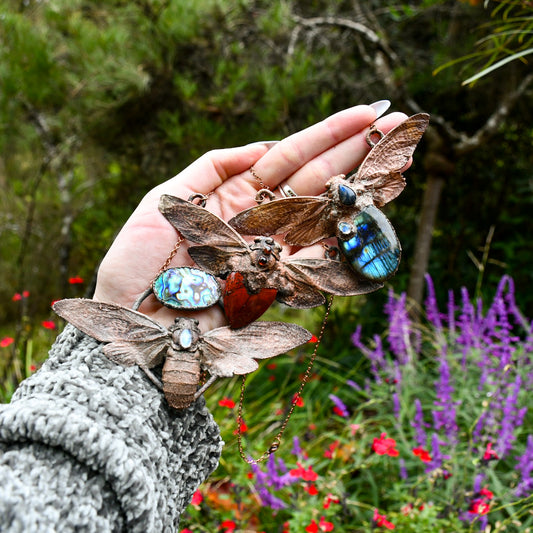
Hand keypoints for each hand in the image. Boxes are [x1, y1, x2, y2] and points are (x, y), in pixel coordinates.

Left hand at [93, 104, 407, 329]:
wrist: (132, 323)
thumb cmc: (138, 263)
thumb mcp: (164, 199)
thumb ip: (211, 166)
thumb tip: (261, 146)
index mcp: (232, 194)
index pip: (288, 156)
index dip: (327, 134)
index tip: (366, 113)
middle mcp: (258, 219)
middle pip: (314, 178)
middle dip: (355, 151)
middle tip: (399, 123)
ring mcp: (270, 252)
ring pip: (321, 213)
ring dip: (359, 187)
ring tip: (397, 160)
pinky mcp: (275, 285)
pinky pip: (315, 256)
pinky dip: (343, 236)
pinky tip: (372, 210)